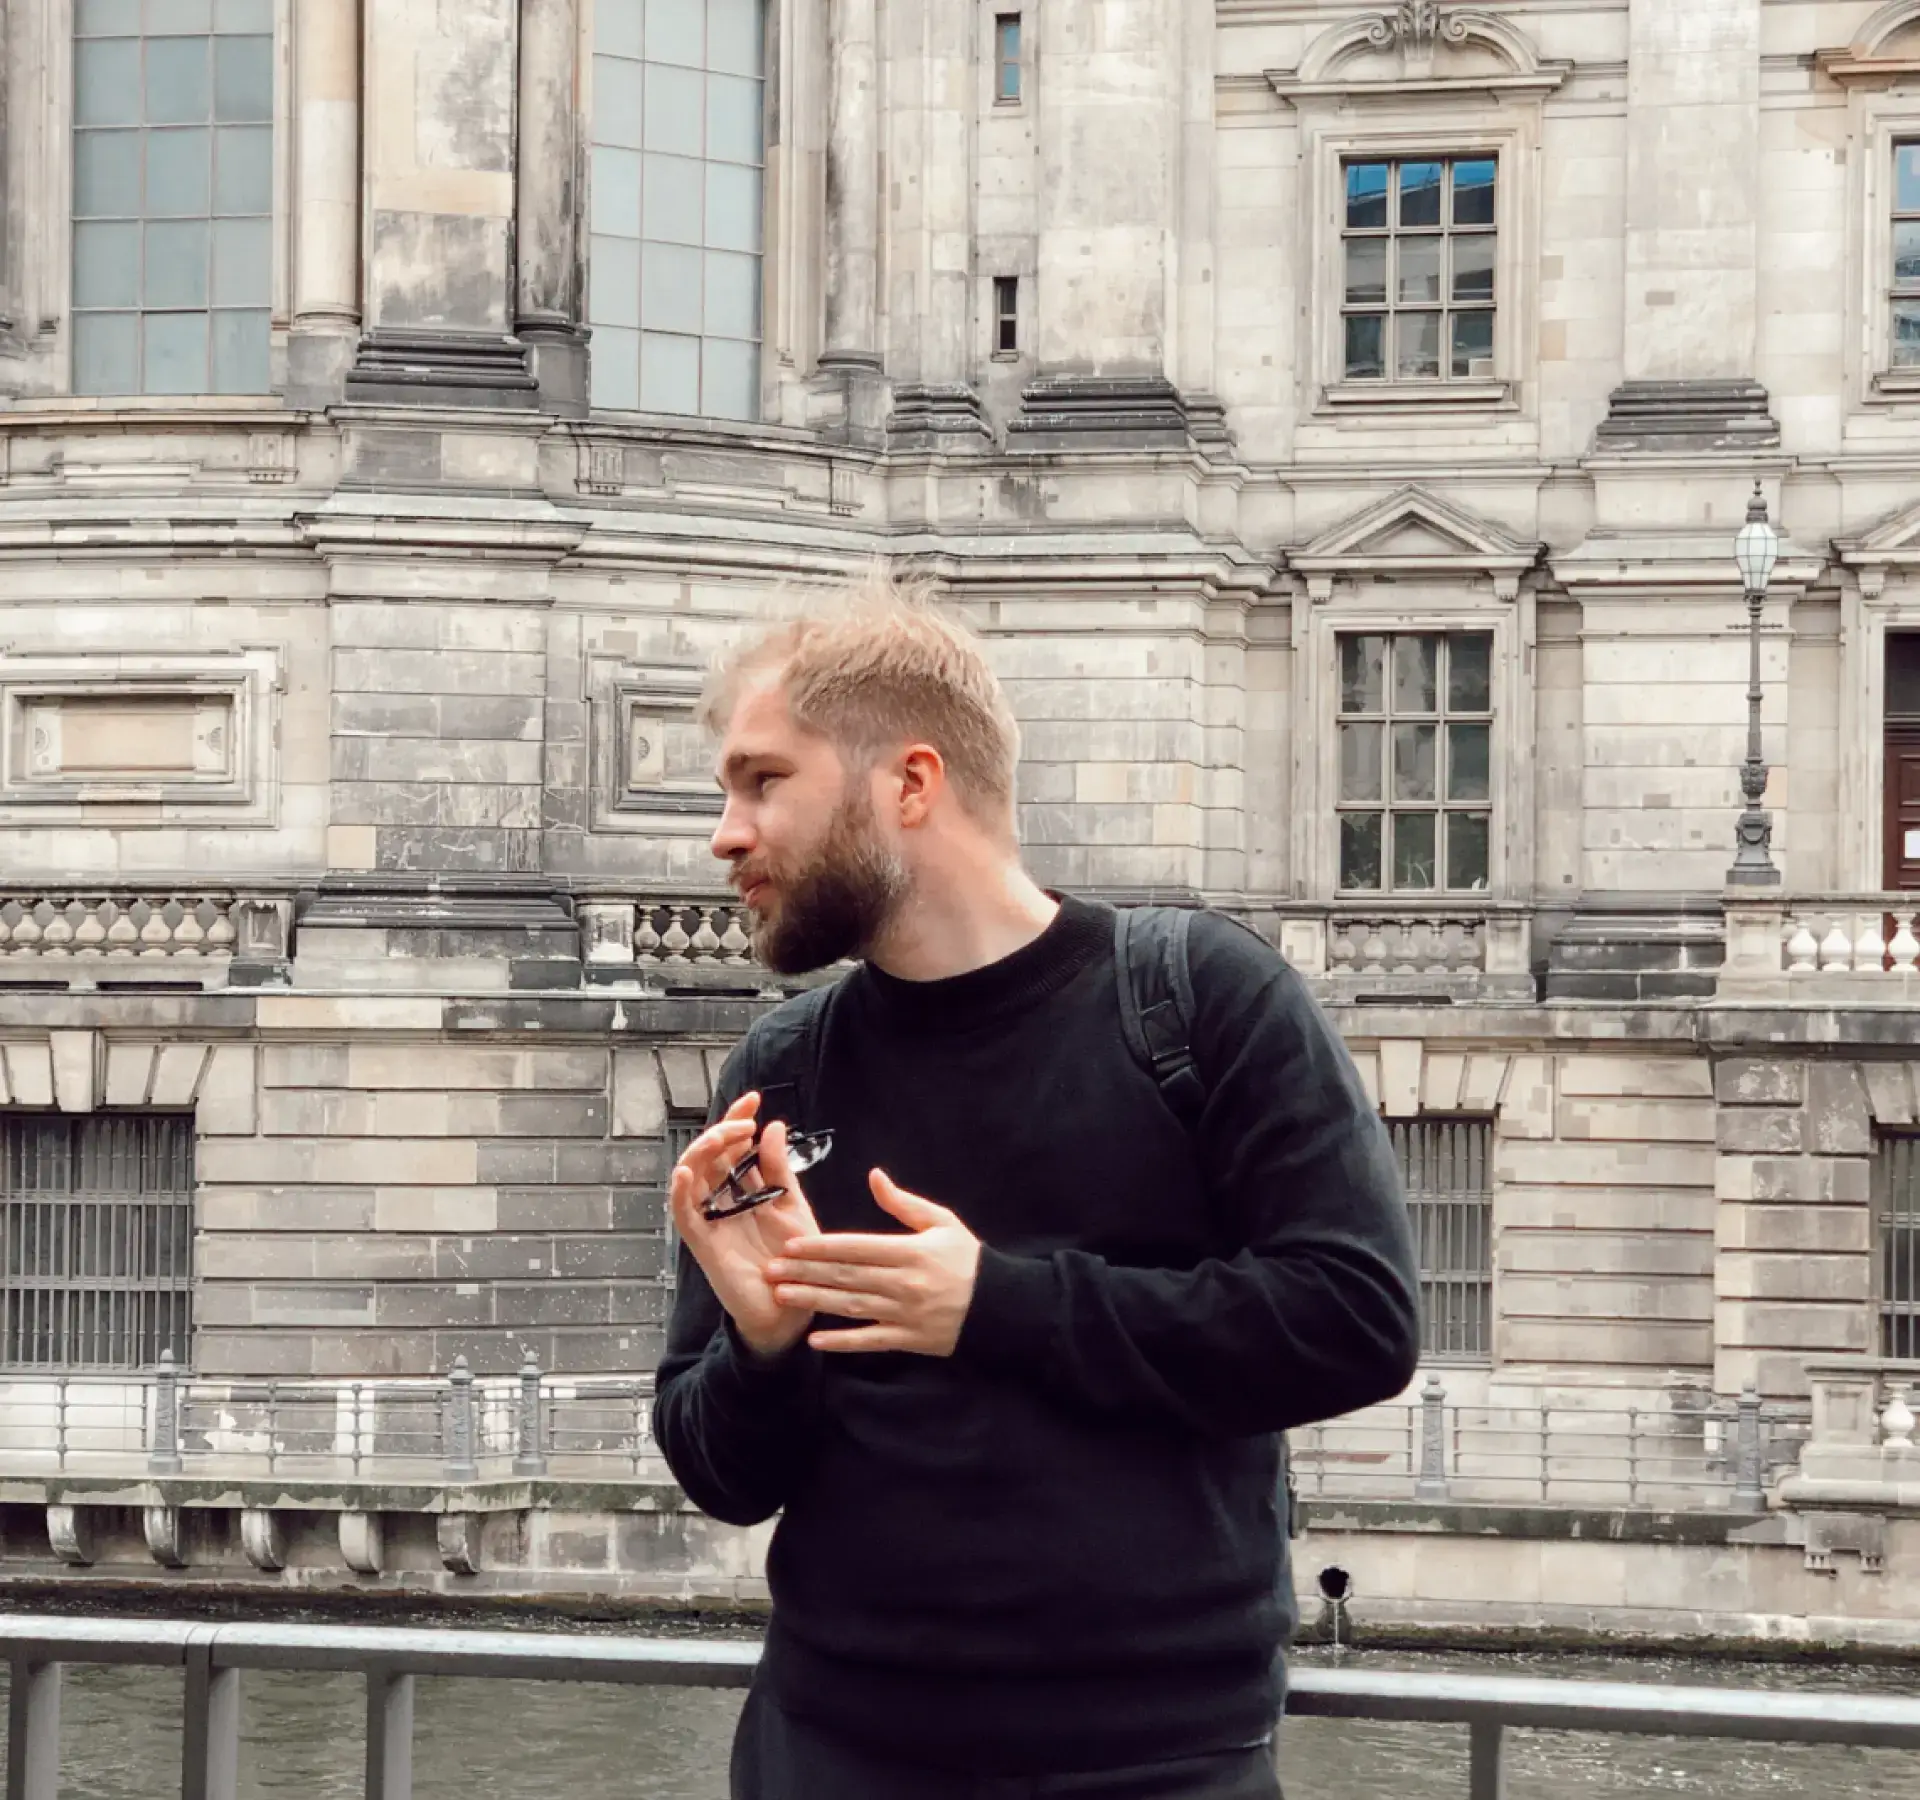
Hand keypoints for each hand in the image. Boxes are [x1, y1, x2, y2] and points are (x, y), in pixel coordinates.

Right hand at [669, 1093, 820, 1360]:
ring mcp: (710, 1222)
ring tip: (723, 1136)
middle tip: (745, 1120)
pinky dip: (679, 1193)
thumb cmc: (792, 1260)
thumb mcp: (792, 1207)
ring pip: (690, 1178)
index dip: (737, 1121)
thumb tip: (773, 1127)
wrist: (791, 1309)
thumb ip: (780, 1171)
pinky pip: (684, 1216)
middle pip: (708, 1157)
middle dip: (722, 1131)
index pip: (732, 1147)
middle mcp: (722, 1203)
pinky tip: (684, 1172)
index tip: (753, 1100)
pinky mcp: (704, 1245)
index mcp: (743, 1192)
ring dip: (702, 1152)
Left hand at [766, 1170, 980, 1356]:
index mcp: (909, 1252)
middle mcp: (903, 1283)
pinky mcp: (908, 1340)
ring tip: (782, 1295)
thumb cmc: (967, 1259)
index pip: (855, 1247)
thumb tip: (873, 1177)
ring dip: (813, 1301)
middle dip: (805, 1272)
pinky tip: (814, 1340)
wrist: (1000, 1305)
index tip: (790, 1245)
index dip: (821, 1247)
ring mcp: (904, 1314)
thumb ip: (904, 1203)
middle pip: (845, 1277)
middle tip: (770, 1270)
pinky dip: (842, 1342)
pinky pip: (870, 1342)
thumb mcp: (942, 1222)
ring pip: (850, 1307)